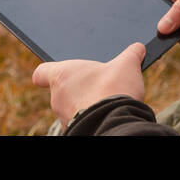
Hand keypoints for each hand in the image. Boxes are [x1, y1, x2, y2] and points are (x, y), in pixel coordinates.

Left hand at [32, 42, 148, 126]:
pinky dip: (91, 117)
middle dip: (80, 87)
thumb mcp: (127, 65)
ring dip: (85, 103)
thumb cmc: (113, 90)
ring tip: (107, 100)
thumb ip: (131, 53)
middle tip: (100, 84)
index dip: (49, 71)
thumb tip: (138, 48)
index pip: (41, 72)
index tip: (59, 72)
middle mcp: (57, 98)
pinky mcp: (75, 131)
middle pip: (62, 90)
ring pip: (71, 107)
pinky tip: (107, 114)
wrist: (114, 123)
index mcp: (62, 76)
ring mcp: (64, 118)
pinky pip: (80, 121)